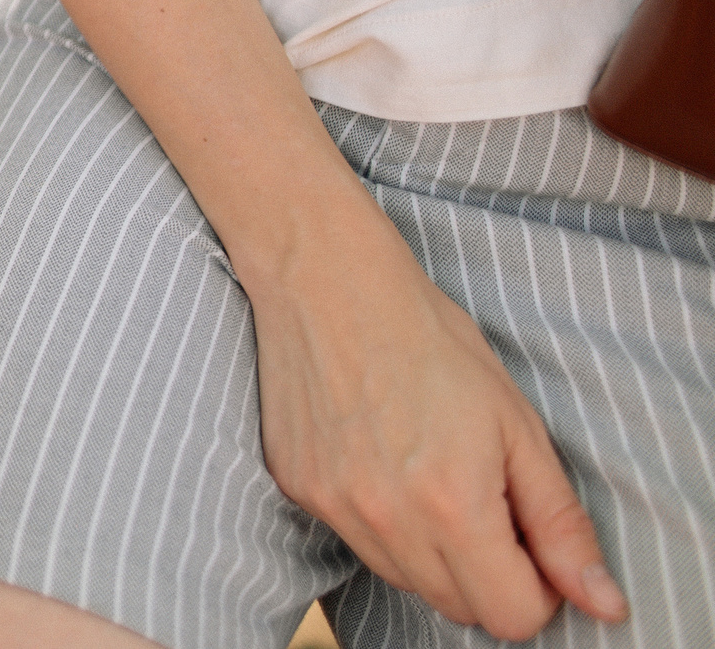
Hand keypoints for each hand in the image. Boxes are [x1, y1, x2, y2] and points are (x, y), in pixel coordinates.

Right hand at [250, 227, 627, 638]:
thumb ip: (559, 522)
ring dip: (432, 552)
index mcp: (452, 505)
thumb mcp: (517, 424)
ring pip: (404, 579)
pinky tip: (379, 456)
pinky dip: (380, 520)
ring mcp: (334, 507)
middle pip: (457, 607)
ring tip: (429, 472)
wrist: (327, 282)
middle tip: (484, 497)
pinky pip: (356, 540)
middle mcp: (386, 520)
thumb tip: (600, 600)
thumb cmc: (428, 339)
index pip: (511, 616)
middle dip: (486, 573)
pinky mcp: (297, 489)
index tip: (528, 536)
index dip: (536, 586)